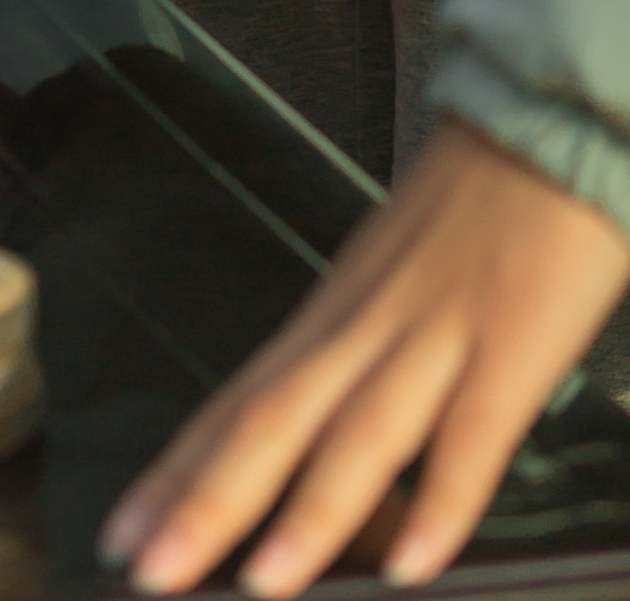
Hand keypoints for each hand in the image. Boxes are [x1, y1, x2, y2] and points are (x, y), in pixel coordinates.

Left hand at [102, 116, 629, 593]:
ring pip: (358, 434)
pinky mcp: (513, 345)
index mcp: (334, 312)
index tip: (123, 534)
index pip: (238, 401)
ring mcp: (438, 334)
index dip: (179, 472)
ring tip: (260, 587)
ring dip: (306, 516)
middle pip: (272, 419)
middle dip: (206, 503)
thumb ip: (356, 356)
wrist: (548, 119)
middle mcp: (366, 324)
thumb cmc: (475, 205)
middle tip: (146, 573)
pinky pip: (473, 435)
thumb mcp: (394, 278)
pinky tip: (408, 565)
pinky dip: (440, 502)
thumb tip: (315, 437)